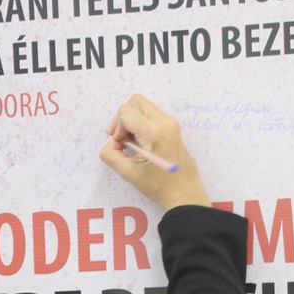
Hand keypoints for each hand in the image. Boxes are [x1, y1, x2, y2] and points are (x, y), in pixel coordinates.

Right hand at [99, 94, 210, 210]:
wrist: (183, 192)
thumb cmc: (158, 185)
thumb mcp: (128, 172)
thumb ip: (110, 154)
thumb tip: (110, 144)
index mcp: (153, 132)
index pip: (125, 112)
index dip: (117, 128)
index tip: (120, 145)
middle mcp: (164, 122)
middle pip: (135, 101)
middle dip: (122, 118)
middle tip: (120, 139)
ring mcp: (170, 122)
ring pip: (142, 106)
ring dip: (131, 120)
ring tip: (130, 142)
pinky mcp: (172, 126)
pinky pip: (150, 114)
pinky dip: (140, 123)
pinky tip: (139, 142)